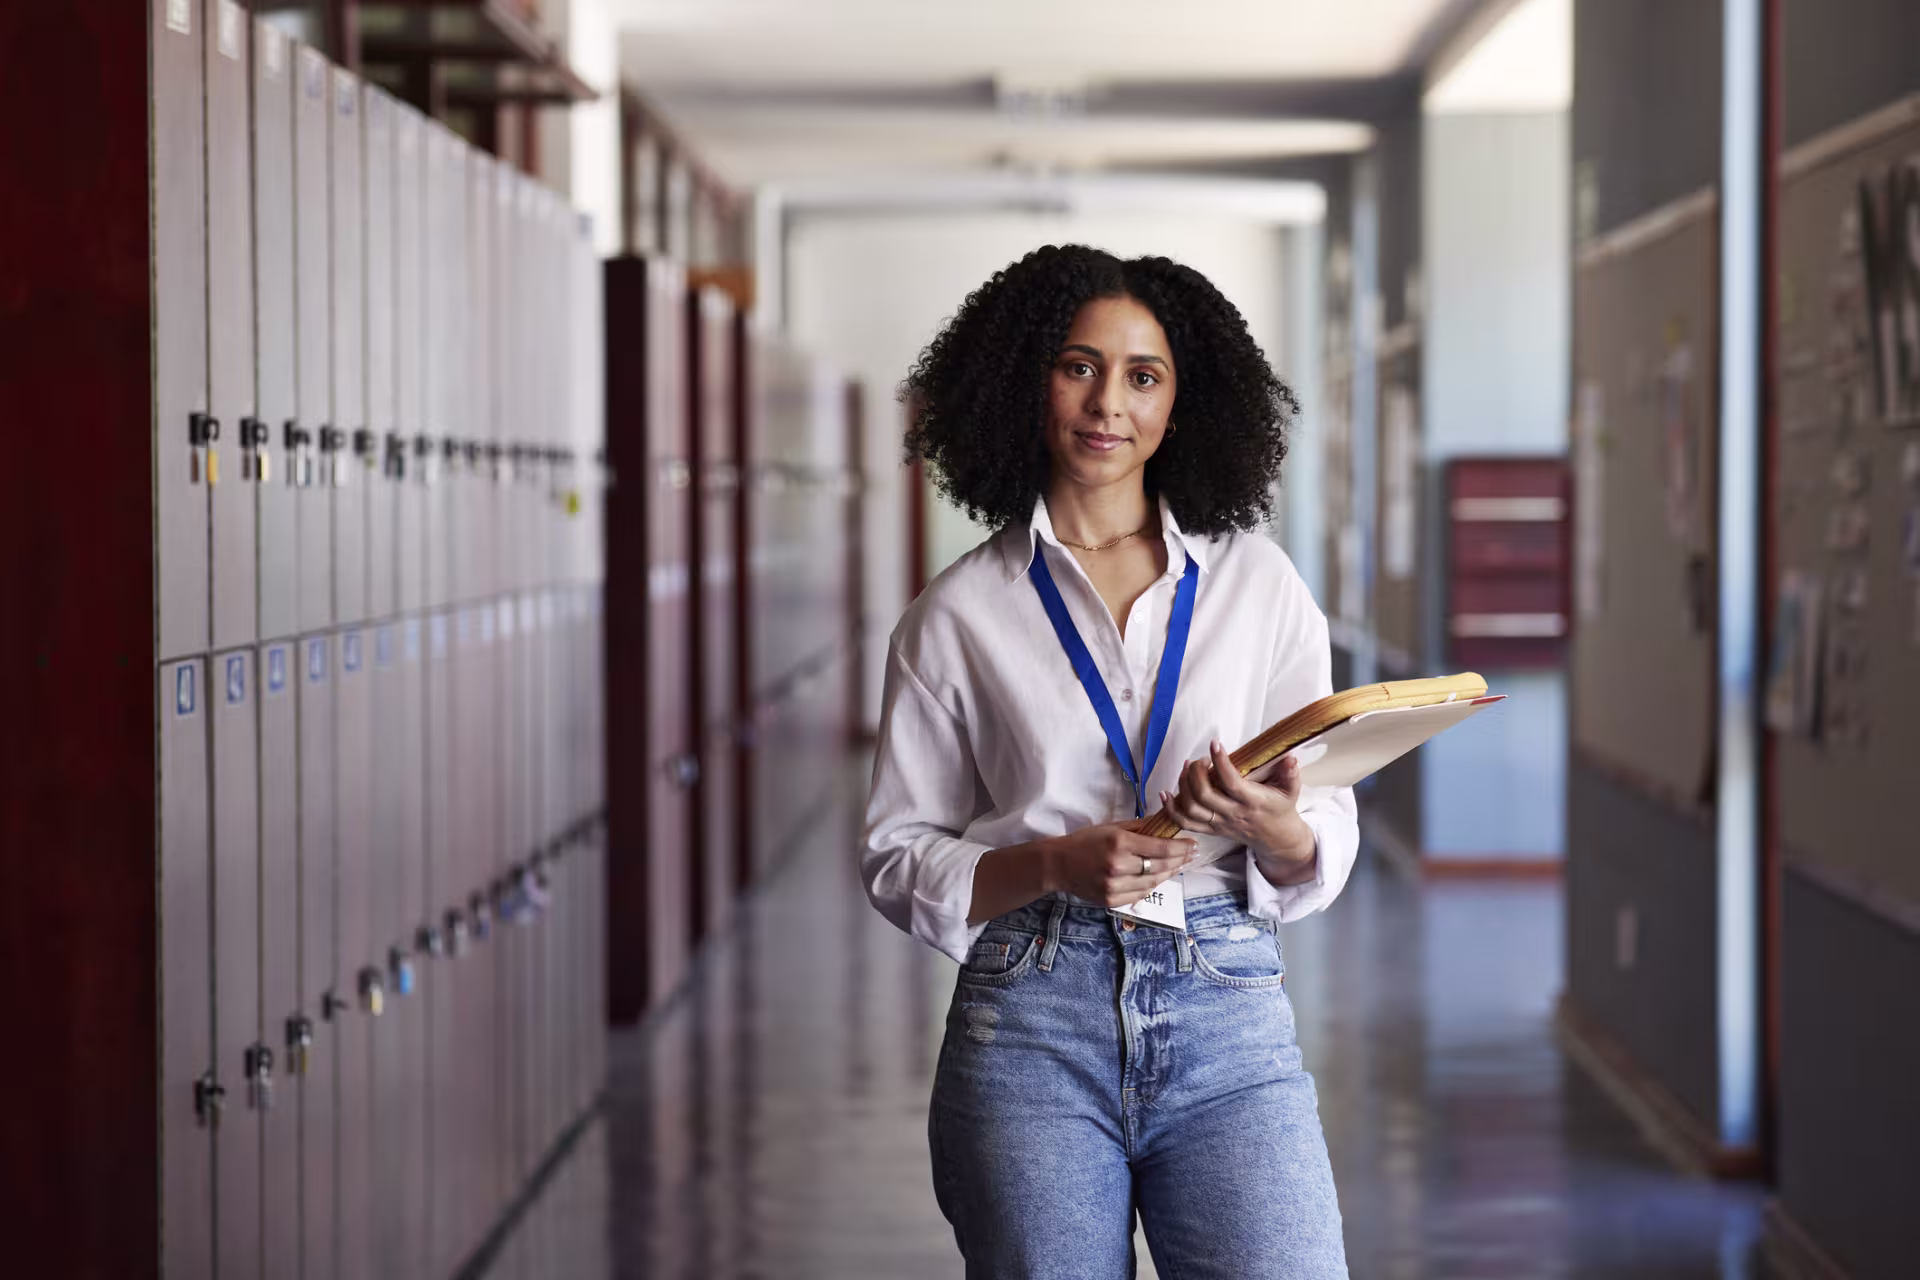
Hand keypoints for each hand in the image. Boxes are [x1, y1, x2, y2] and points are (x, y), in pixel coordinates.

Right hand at [1041, 820, 1198, 908]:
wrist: (1059, 865)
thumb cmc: (1086, 841)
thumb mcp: (1113, 827)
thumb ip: (1142, 826)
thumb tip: (1168, 820)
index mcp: (1119, 843)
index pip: (1160, 848)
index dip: (1181, 847)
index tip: (1193, 844)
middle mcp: (1118, 866)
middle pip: (1160, 866)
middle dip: (1180, 860)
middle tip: (1192, 855)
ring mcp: (1114, 887)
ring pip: (1153, 883)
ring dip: (1170, 874)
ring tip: (1179, 865)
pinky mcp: (1112, 901)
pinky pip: (1141, 894)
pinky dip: (1152, 885)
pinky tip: (1159, 877)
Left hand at [1160, 741, 1316, 883]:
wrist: (1276, 838)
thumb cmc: (1281, 808)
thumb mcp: (1292, 790)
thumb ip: (1291, 774)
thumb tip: (1290, 758)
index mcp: (1253, 802)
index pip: (1232, 782)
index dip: (1221, 762)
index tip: (1215, 744)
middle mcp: (1233, 814)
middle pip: (1205, 796)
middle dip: (1196, 773)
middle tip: (1200, 759)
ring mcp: (1220, 824)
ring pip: (1191, 808)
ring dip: (1183, 786)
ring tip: (1187, 767)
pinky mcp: (1211, 830)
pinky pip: (1185, 823)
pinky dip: (1171, 809)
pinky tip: (1164, 793)